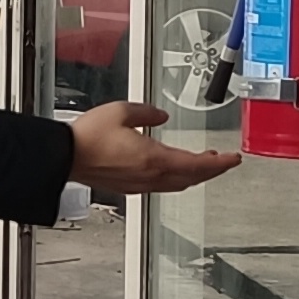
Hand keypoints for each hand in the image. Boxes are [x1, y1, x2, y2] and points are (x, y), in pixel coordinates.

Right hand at [66, 102, 242, 198]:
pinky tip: (174, 169)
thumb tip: (160, 116)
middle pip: (192, 177)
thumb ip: (147, 113)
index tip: (233, 159)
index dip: (220, 163)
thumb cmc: (88, 137)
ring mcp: (140, 184)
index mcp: (154, 158)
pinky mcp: (129, 187)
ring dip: (194, 174)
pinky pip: (162, 185)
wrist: (65, 157)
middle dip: (211, 170)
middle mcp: (150, 176)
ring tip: (203, 164)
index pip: (198, 165)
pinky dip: (177, 177)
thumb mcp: (121, 112)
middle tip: (224, 161)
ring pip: (178, 183)